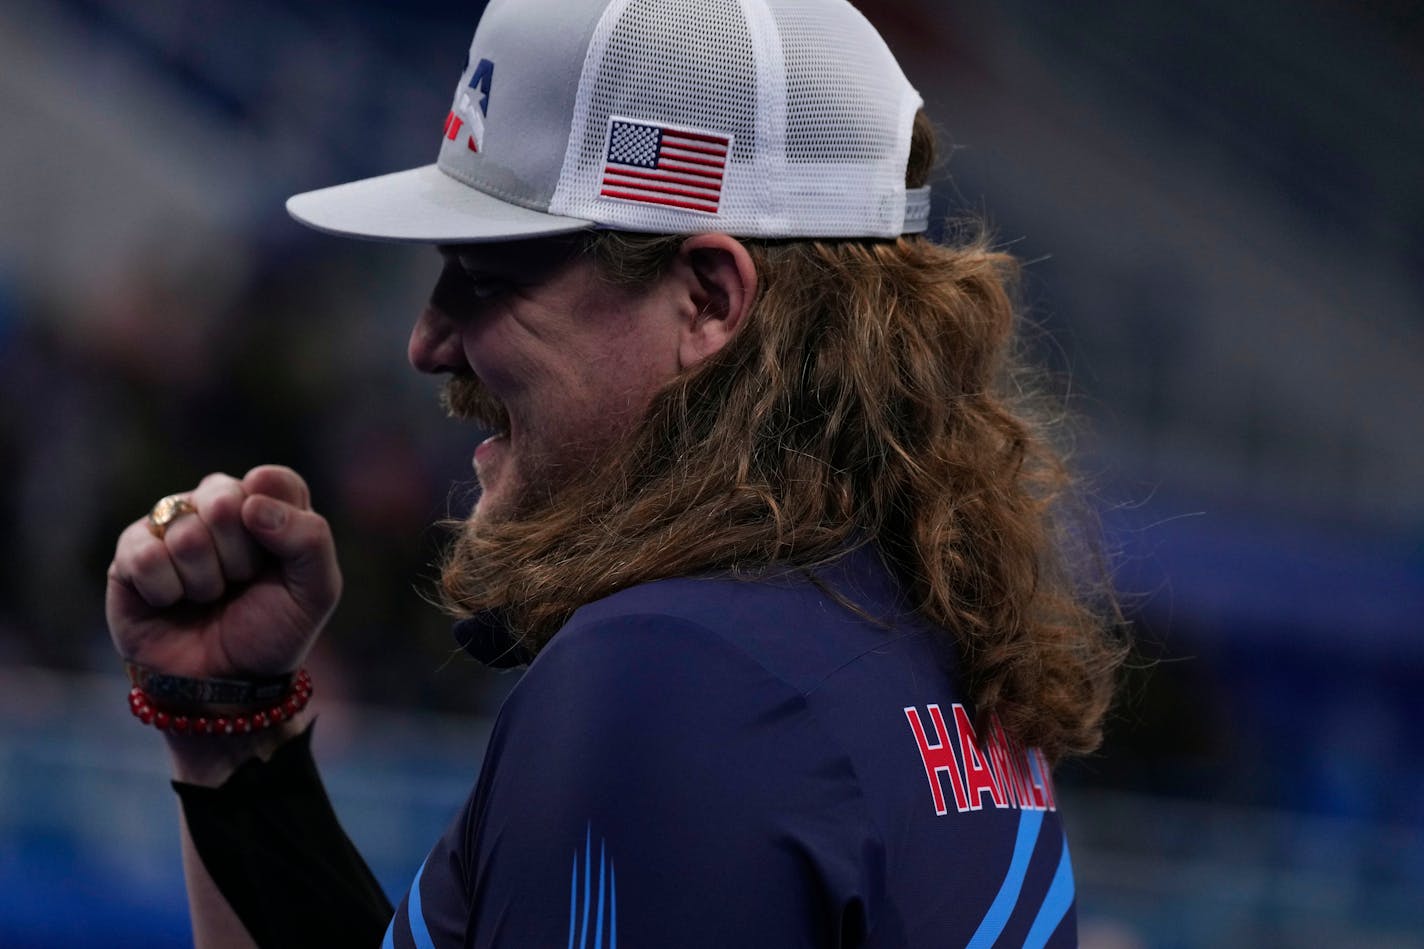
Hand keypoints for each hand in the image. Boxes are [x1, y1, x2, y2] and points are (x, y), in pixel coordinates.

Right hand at [107, 465, 341, 679]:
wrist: (225, 683)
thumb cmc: (272, 631)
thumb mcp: (316, 591)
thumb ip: (309, 538)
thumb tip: (252, 501)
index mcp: (269, 508)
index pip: (274, 480)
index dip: (276, 518)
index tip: (276, 555)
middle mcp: (219, 507)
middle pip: (224, 498)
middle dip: (239, 556)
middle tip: (241, 582)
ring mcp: (173, 526)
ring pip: (185, 529)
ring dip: (205, 579)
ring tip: (208, 596)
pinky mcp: (132, 552)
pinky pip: (146, 554)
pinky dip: (167, 590)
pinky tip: (172, 601)